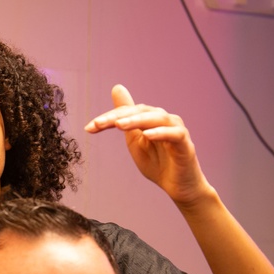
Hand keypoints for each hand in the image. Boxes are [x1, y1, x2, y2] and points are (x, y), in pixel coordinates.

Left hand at [84, 85, 210, 206]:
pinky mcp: (185, 144)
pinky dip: (161, 133)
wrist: (176, 185)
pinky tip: (147, 135)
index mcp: (149, 118)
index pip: (127, 112)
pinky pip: (175, 134)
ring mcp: (176, 129)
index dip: (107, 118)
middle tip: (98, 124)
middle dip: (117, 117)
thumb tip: (116, 87)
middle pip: (140, 112)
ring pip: (157, 118)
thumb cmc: (156, 162)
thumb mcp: (134, 138)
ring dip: (136, 120)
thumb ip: (124, 117)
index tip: (89, 127)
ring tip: (119, 125)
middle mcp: (164, 119)